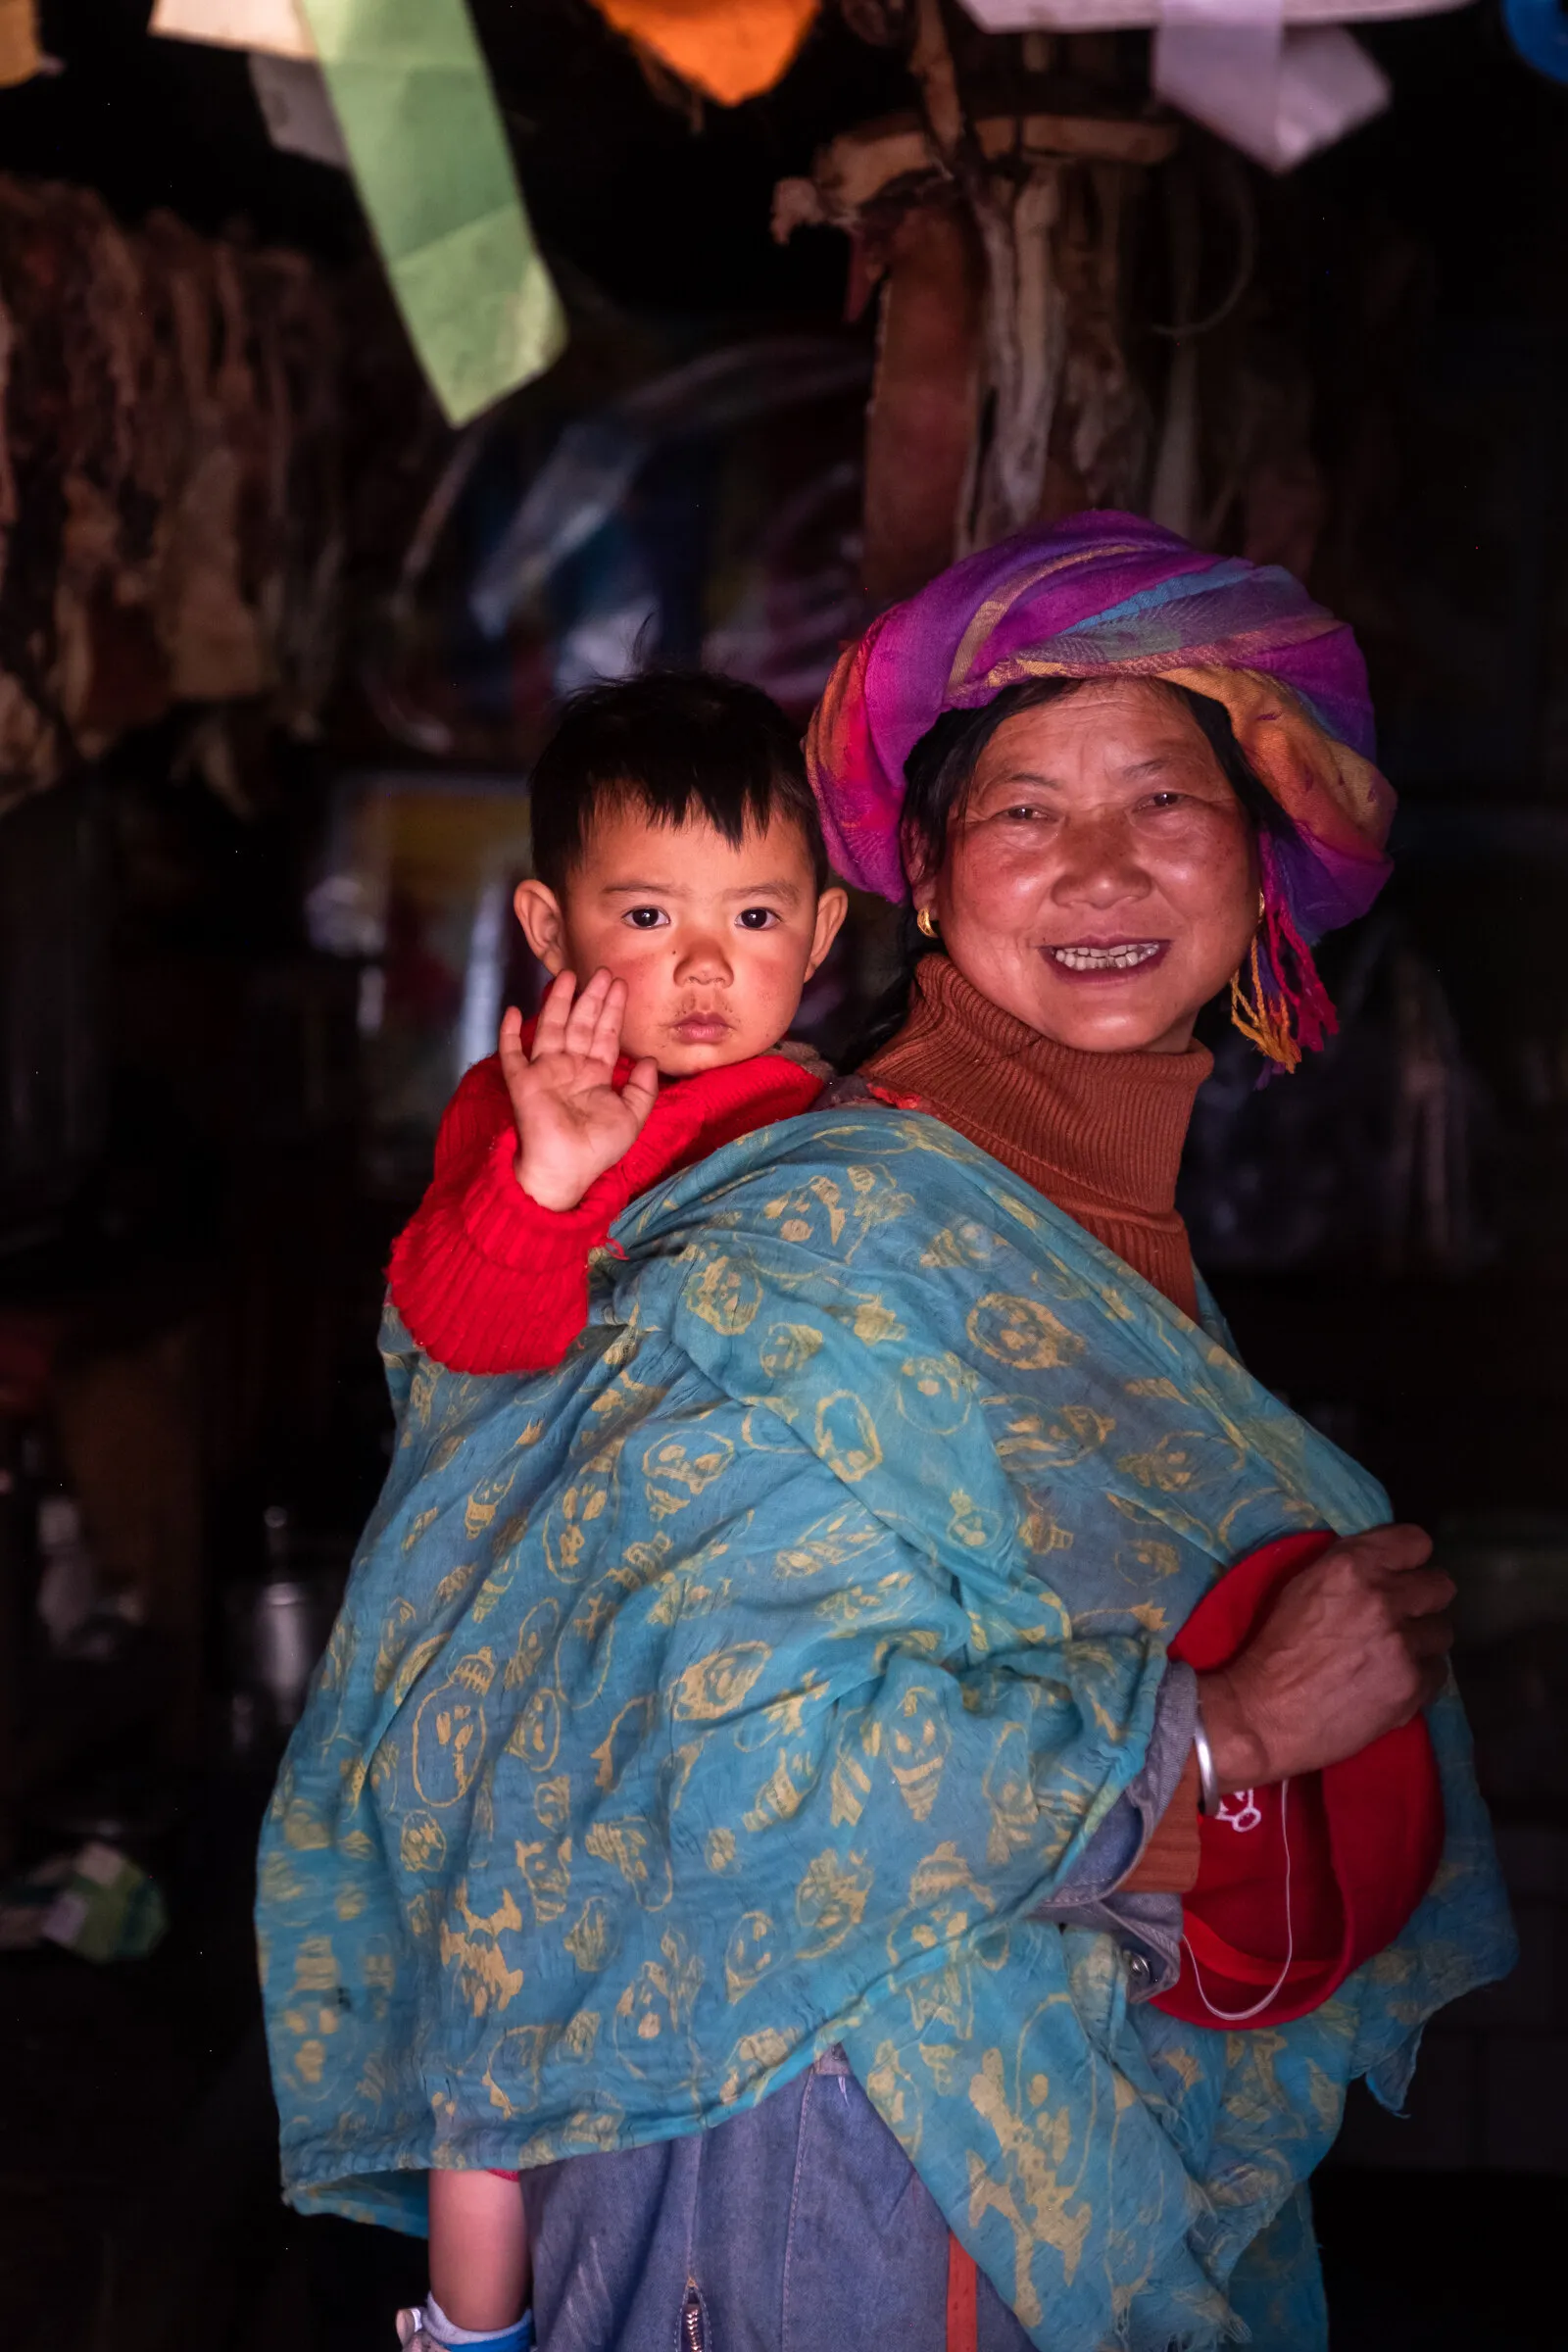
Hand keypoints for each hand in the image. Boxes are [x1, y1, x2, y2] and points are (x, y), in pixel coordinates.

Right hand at [501, 969, 657, 1211]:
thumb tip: (651, 1059)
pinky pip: (512, 1054)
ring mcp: (545, 1072)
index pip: (605, 1035)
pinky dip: (509, 1033)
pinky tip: (512, 1010)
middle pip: (581, 1024)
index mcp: (595, 1075)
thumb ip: (644, 1089)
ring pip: (552, 1028)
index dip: (612, 1010)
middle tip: (602, 970)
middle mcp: (570, 1068)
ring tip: (567, 975)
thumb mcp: (632, 1117)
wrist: (567, 1169)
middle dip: (591, 997)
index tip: (620, 984)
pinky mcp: (523, 1082)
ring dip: (558, 1002)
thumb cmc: (598, 1149)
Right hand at [1198, 1523, 1453, 1788]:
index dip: (1409, 1559)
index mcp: (1351, 1567)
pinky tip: (1391, 1682)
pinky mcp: (1412, 1686)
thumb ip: (1348, 1569)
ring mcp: (1402, 1645)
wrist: (1264, 1714)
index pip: (1416, 1542)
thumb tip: (1383, 1565)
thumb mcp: (1301, 1587)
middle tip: (1403, 1615)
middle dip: (1423, 1600)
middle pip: (1441, 1586)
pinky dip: (1419, 1676)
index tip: (1400, 1573)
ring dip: (1421, 1641)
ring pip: (1442, 1631)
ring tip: (1394, 1655)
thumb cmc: (1274, 1648)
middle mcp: (1384, 1599)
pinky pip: (1438, 1672)